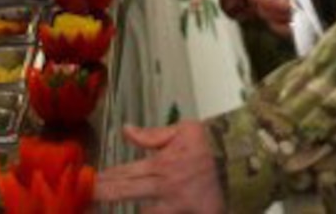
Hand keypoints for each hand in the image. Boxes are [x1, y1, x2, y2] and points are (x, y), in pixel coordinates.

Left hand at [94, 121, 225, 211]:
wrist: (248, 155)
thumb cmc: (214, 141)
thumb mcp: (182, 130)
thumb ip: (151, 136)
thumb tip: (125, 130)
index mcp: (162, 165)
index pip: (125, 174)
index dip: (104, 180)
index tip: (87, 183)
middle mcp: (167, 188)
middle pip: (128, 194)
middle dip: (105, 196)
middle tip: (87, 200)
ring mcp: (181, 206)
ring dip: (140, 210)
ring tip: (109, 205)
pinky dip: (156, 212)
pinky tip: (149, 211)